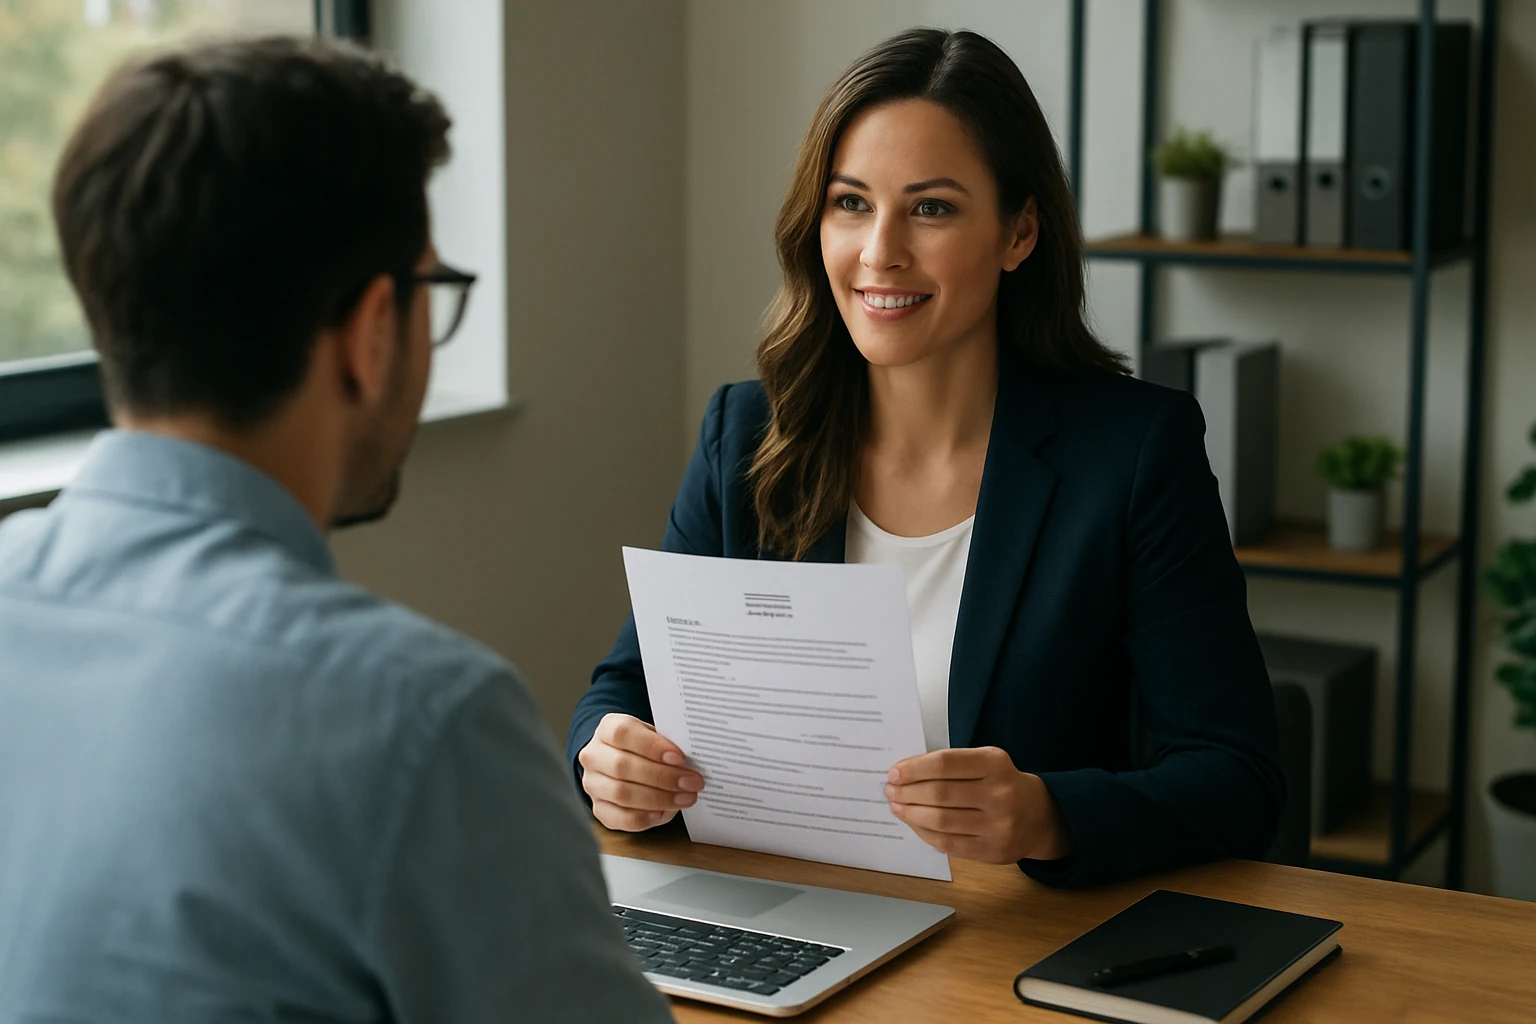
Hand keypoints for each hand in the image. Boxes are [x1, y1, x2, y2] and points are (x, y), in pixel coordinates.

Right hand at [578, 713, 703, 831]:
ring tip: (685, 798)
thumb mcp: (654, 737)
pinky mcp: (599, 809)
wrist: (622, 760)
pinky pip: (620, 817)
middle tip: (691, 782)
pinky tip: (664, 812)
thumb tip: (691, 763)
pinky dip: (644, 817)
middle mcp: (593, 755)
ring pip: (621, 793)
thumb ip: (667, 745)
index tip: (680, 757)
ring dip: (659, 798)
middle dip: (662, 776)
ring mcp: (592, 784)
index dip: (652, 746)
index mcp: (607, 729)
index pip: (623, 734)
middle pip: (622, 766)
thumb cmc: (644, 747)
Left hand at [885, 746, 1072, 863]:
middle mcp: (999, 794)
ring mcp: (998, 826)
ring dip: (911, 813)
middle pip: (939, 793)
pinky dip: (924, 832)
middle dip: (907, 792)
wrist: (1040, 816)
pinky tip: (914, 823)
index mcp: (995, 764)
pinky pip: (948, 843)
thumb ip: (953, 765)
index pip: (944, 764)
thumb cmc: (1003, 783)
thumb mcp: (987, 761)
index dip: (914, 768)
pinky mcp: (992, 851)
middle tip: (890, 790)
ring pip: (941, 821)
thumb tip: (906, 773)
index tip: (895, 772)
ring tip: (897, 806)